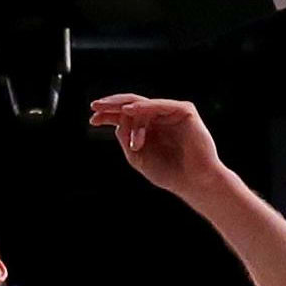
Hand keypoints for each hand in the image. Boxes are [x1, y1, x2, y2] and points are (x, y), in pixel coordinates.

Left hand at [88, 95, 233, 196]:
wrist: (193, 181)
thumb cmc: (168, 173)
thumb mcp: (137, 157)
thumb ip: (126, 139)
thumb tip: (117, 121)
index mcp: (147, 128)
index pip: (125, 116)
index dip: (108, 115)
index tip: (92, 119)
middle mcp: (158, 117)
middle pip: (131, 104)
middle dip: (112, 104)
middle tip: (95, 106)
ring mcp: (171, 112)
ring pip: (143, 107)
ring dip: (134, 123)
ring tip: (134, 144)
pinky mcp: (184, 110)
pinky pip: (160, 105)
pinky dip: (144, 107)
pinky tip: (129, 110)